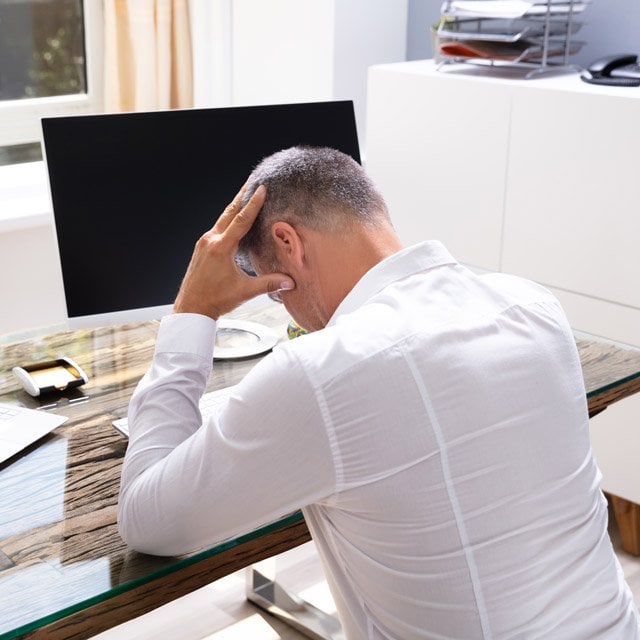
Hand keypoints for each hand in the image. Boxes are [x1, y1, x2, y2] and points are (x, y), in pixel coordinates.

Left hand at [173, 183, 294, 319]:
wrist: (191, 308)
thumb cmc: (215, 300)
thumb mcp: (245, 291)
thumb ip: (269, 283)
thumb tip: (290, 282)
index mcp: (221, 247)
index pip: (242, 220)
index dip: (253, 203)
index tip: (261, 187)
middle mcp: (210, 241)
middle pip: (229, 212)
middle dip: (242, 196)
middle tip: (252, 181)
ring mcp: (204, 243)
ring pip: (222, 219)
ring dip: (235, 207)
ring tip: (245, 195)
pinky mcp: (202, 248)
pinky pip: (217, 228)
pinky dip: (228, 220)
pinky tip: (234, 220)